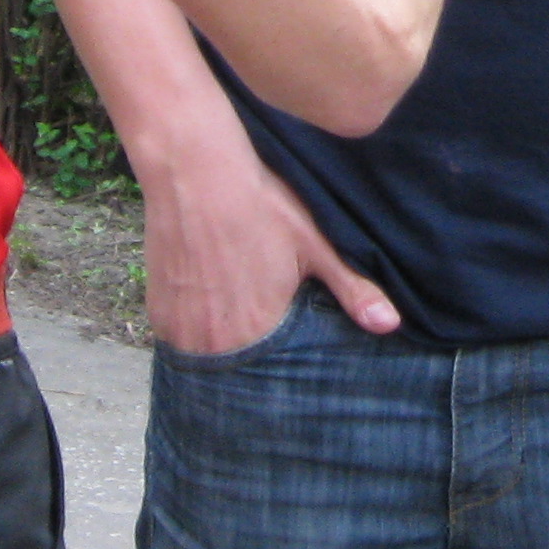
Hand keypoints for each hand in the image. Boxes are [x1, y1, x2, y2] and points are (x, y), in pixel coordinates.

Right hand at [140, 130, 399, 353]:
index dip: (282, 368)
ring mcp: (179, 329)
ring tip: (236, 320)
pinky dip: (194, 329)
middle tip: (263, 330)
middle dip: (253, 359)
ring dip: (221, 347)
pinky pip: (179, 338)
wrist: (196, 172)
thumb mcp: (314, 245)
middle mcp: (212, 342)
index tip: (288, 353)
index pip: (272, 376)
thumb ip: (351, 290)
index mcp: (255, 333)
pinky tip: (209, 303)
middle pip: (238, 370)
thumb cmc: (261, 205)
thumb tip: (391, 325)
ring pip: (206, 357)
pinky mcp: (156, 311)